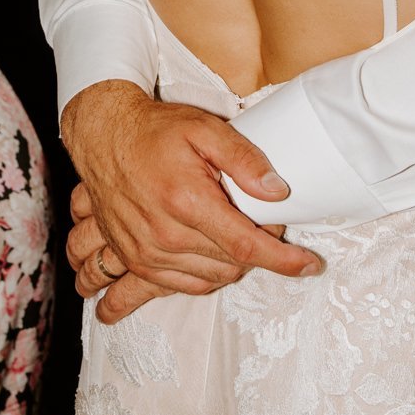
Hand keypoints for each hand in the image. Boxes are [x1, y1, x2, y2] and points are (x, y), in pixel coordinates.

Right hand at [60, 81, 321, 324]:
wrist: (103, 137)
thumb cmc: (156, 130)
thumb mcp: (205, 128)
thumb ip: (244, 159)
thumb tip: (279, 191)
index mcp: (187, 201)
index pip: (246, 246)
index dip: (283, 260)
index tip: (311, 265)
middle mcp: (165, 235)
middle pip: (232, 265)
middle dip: (260, 251)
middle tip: (266, 222)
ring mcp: (146, 253)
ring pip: (210, 279)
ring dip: (235, 265)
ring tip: (240, 234)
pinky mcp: (135, 261)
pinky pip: (182, 286)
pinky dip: (207, 275)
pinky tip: (215, 253)